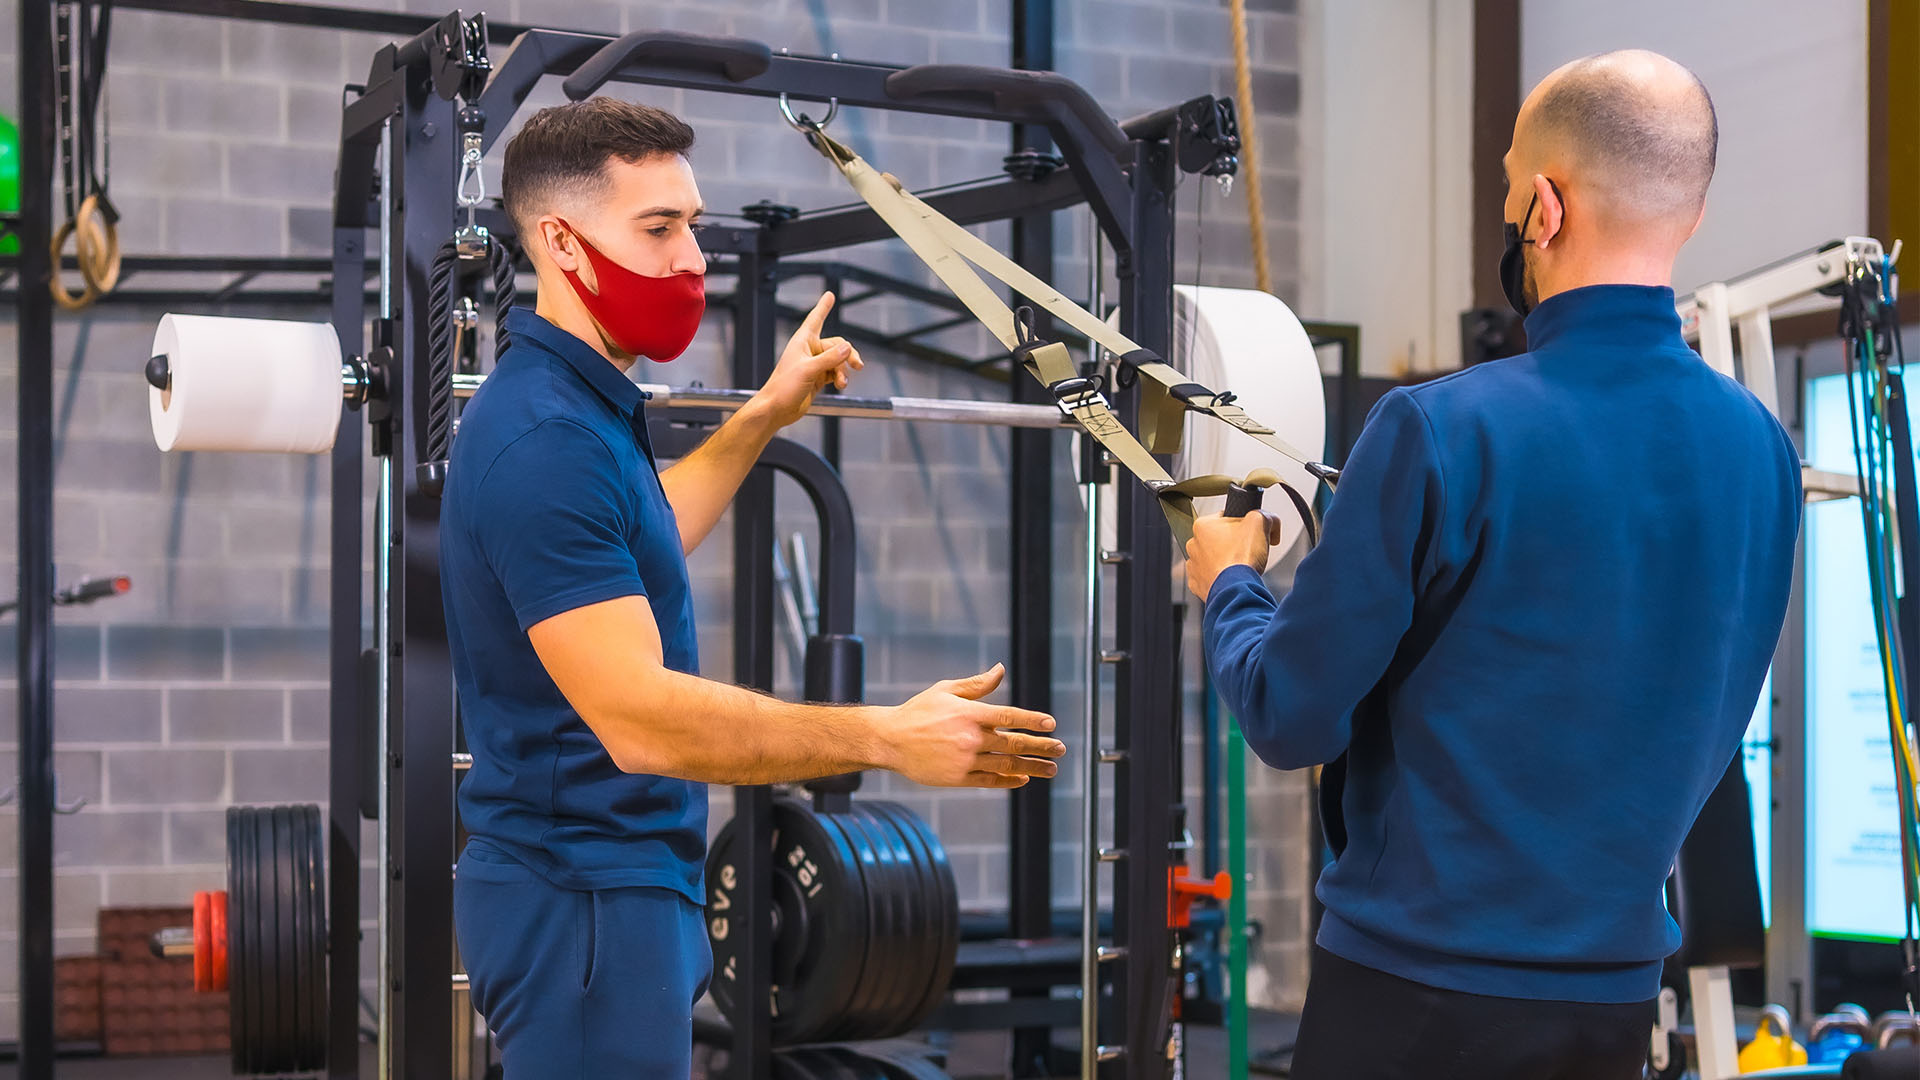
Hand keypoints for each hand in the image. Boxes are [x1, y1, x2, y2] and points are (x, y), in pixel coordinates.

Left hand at [754, 291, 863, 428]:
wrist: (777, 409)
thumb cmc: (783, 388)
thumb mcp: (809, 370)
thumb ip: (829, 358)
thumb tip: (847, 348)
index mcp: (802, 342)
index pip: (815, 319)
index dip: (823, 307)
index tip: (830, 295)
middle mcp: (809, 351)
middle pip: (837, 345)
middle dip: (847, 354)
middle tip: (857, 364)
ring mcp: (814, 365)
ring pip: (838, 360)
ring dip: (843, 370)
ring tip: (843, 382)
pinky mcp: (818, 378)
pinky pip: (835, 372)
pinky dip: (841, 377)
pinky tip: (841, 384)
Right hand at [874, 664, 1064, 788]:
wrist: (890, 740)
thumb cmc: (918, 711)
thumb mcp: (946, 691)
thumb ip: (976, 684)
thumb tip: (1001, 670)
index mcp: (970, 714)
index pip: (1009, 717)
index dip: (1033, 720)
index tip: (1051, 724)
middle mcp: (970, 738)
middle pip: (1014, 743)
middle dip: (1041, 746)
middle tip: (1061, 749)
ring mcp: (965, 760)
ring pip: (1007, 766)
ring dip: (1033, 767)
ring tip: (1051, 769)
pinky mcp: (958, 778)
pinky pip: (990, 781)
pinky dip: (1009, 781)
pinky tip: (1024, 778)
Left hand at [1184, 512, 1283, 601]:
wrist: (1235, 589)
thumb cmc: (1241, 558)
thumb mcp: (1260, 522)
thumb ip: (1264, 515)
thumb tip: (1268, 519)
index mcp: (1203, 525)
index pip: (1226, 518)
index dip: (1244, 525)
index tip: (1251, 534)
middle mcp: (1194, 545)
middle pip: (1220, 539)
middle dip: (1234, 544)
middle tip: (1248, 551)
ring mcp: (1194, 566)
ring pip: (1214, 559)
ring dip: (1226, 561)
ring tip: (1240, 566)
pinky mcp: (1198, 584)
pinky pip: (1211, 577)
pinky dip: (1222, 577)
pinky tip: (1232, 577)